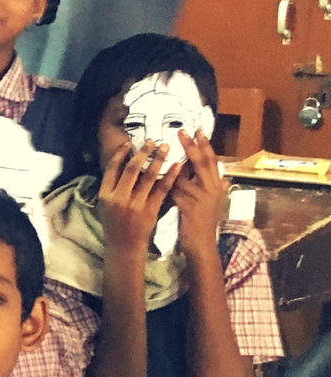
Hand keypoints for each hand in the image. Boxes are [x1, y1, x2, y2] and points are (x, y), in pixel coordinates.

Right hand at [97, 140, 181, 254]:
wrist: (124, 246)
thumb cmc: (114, 224)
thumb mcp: (106, 205)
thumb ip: (113, 187)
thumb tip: (122, 164)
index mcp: (105, 195)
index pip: (112, 169)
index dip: (120, 154)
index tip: (129, 143)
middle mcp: (119, 198)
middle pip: (131, 169)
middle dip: (143, 153)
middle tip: (152, 141)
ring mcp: (135, 204)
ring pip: (148, 176)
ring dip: (158, 159)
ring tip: (166, 147)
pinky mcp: (150, 210)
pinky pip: (162, 189)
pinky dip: (170, 176)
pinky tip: (177, 166)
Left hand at [172, 129, 227, 257]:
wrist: (201, 246)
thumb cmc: (202, 224)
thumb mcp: (210, 202)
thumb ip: (211, 187)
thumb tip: (222, 176)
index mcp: (218, 186)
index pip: (213, 160)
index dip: (205, 145)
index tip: (197, 130)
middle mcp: (213, 189)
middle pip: (203, 162)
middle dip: (192, 146)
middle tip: (181, 131)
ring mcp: (203, 198)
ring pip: (187, 176)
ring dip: (174, 165)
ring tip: (161, 151)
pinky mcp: (190, 208)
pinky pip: (175, 191)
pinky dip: (166, 183)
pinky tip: (155, 176)